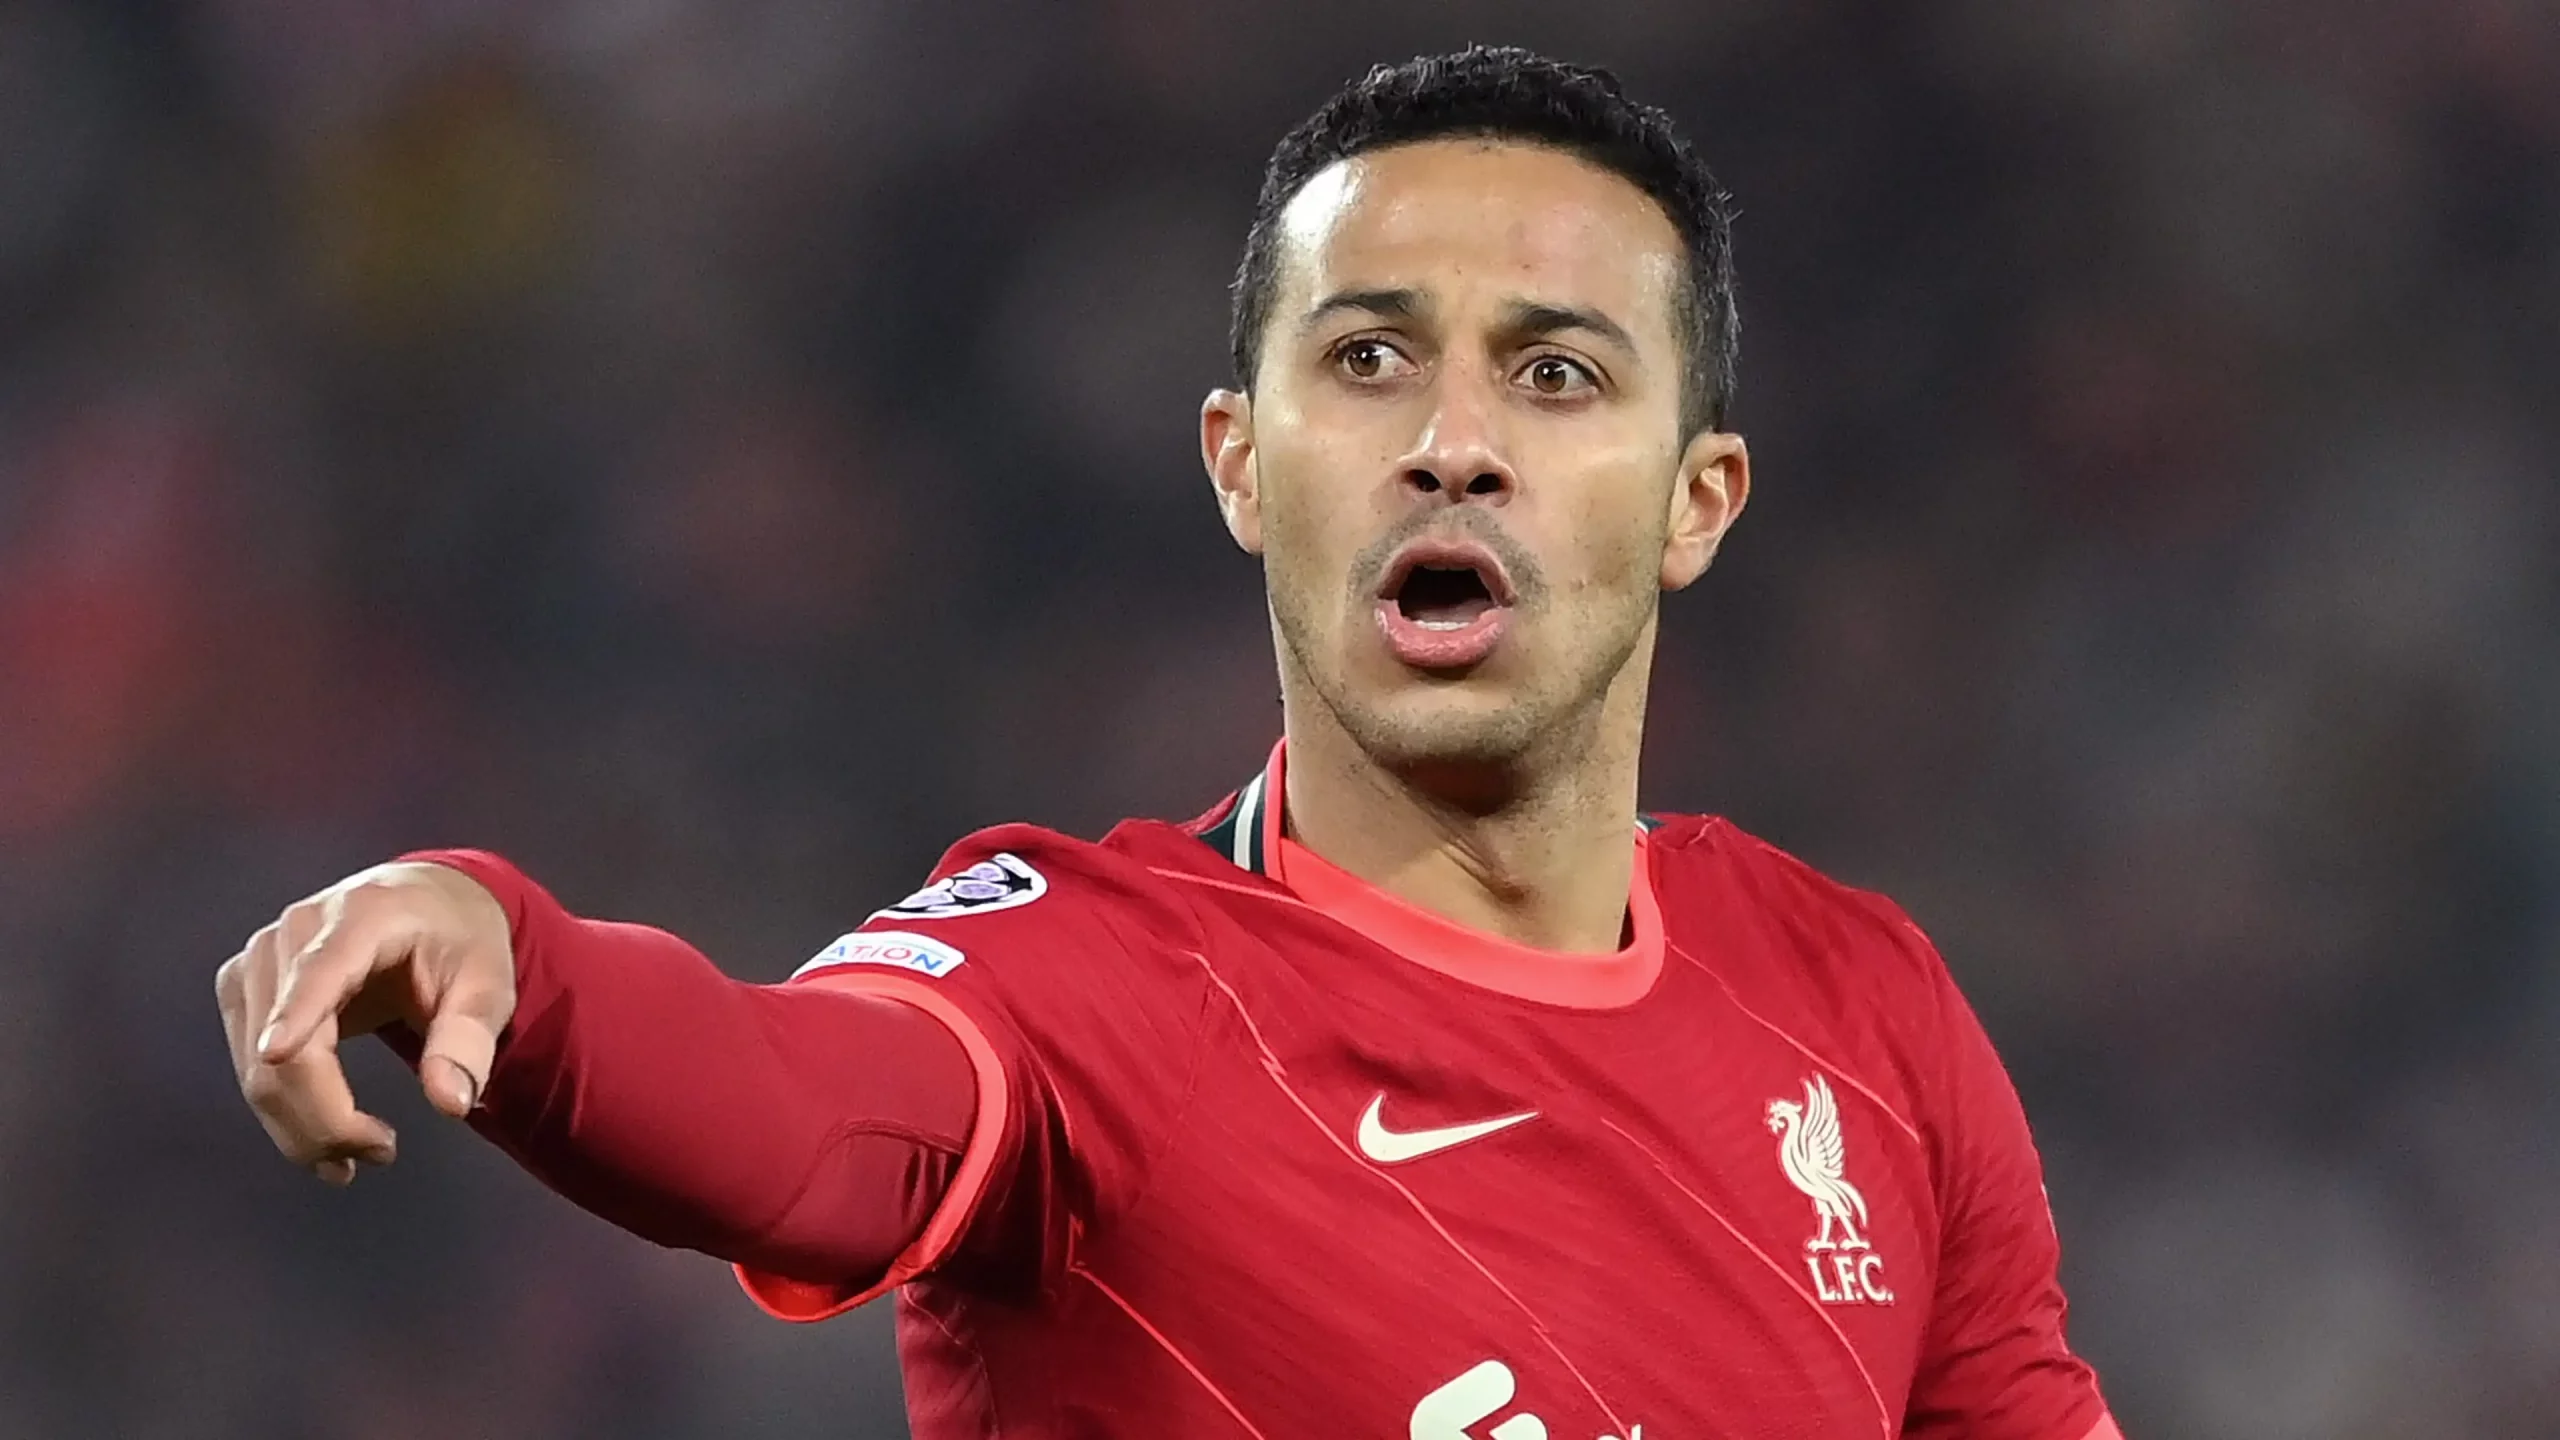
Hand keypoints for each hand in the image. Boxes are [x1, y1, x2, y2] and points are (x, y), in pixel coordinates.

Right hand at [215, 862, 516, 1184]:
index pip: (320, 968)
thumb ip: (469, 1040)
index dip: (295, 1012)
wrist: (423, 906)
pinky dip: (286, 1115)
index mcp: (363, 915)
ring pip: (258, 1069)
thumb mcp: (488, 985)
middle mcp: (295, 931)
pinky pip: (251, 1068)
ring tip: (366, 1153)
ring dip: (303, 1129)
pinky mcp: (243, 991)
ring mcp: (258, 961)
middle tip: (383, 1154)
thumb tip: (451, 1103)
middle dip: (326, 1118)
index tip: (273, 1054)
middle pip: (285, 1045)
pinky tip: (328, 1139)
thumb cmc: (460, 943)